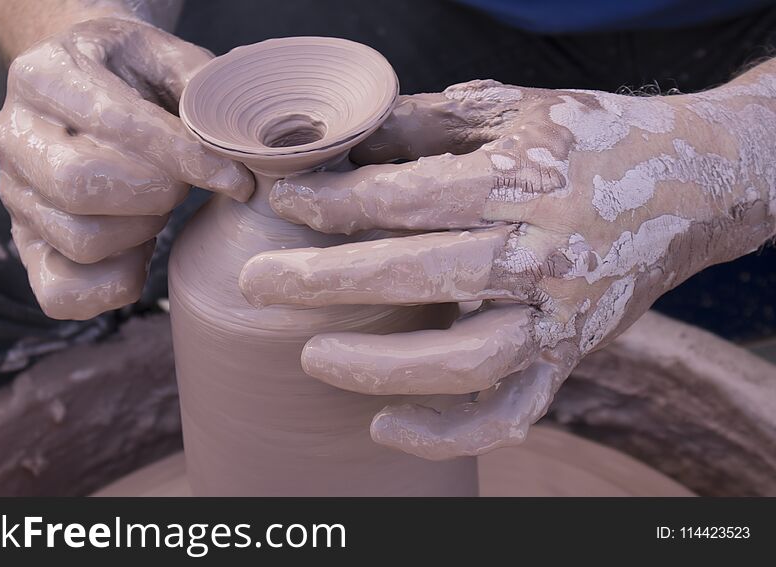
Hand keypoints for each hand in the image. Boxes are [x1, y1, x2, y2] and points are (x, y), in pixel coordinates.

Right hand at [0, 17, 253, 319]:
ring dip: (142, 232)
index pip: (112, 124)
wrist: (86, 86)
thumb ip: (200, 85)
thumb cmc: (133, 74)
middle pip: (80, 186)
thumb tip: (239, 142)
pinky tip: (140, 251)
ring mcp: (13, 196)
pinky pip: (61, 294)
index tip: (237, 178)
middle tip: (182, 185)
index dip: (185, 157)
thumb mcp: (165, 56)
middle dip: (157, 194)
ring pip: (81, 241)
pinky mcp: (27, 245)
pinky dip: (114, 285)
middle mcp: (13, 137)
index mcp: (43, 76)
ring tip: (157, 204)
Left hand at [239, 77, 775, 458]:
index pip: (406, 199)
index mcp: (522, 181)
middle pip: (418, 274)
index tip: (284, 204)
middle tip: (253, 283)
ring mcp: (559, 315)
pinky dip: (447, 430)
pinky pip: (510, 411)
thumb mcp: (515, 111)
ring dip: (378, 365)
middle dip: (324, 280)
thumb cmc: (594, 139)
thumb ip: (427, 124)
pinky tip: (383, 425)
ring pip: (463, 360)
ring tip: (310, 355)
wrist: (698, 183)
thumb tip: (343, 137)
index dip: (336, 204)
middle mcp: (542, 253)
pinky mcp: (569, 356)